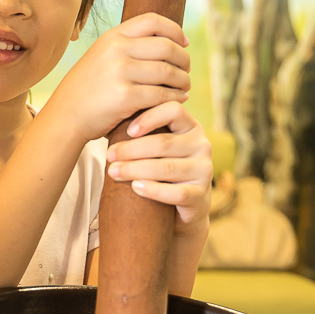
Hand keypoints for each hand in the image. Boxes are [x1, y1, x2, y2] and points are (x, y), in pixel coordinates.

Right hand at [47, 13, 191, 142]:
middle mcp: (116, 50)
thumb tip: (165, 39)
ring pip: (168, 72)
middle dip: (184, 59)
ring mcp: (120, 73)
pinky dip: (175, 97)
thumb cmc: (89, 88)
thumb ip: (126, 46)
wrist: (66, 115)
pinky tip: (178, 100)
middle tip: (186, 70)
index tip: (184, 44)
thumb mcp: (102, 56)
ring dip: (183, 81)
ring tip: (184, 87)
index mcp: (112, 37)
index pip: (153, 21)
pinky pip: (162, 94)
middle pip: (167, 47)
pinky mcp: (125, 97)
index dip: (175, 30)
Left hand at [105, 100, 212, 230]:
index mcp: (191, 127)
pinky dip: (153, 190)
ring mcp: (204, 171)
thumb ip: (146, 131)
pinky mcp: (200, 195)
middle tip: (109, 155)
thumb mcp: (159, 146)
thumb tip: (110, 117)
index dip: (150, 117)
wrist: (186, 203)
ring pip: (167, 168)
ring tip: (113, 172)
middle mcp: (202, 145)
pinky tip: (135, 187)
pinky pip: (176, 192)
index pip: (174, 111)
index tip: (128, 130)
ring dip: (136, 169)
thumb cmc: (164, 166)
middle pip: (164, 143)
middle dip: (132, 149)